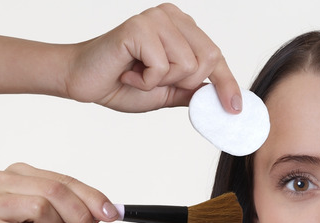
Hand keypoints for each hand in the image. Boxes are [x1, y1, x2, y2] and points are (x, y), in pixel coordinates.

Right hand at [65, 3, 240, 112]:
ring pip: (188, 64)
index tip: (235, 108)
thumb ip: (195, 91)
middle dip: (186, 83)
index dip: (227, 84)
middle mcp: (172, 16)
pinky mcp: (140, 27)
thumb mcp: (169, 91)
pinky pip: (163, 67)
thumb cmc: (123, 83)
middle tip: (155, 81)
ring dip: (163, 82)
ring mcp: (156, 18)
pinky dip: (146, 80)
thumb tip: (224, 101)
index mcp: (183, 27)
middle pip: (209, 59)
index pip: (217, 56)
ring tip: (140, 74)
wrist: (83, 81)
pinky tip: (129, 72)